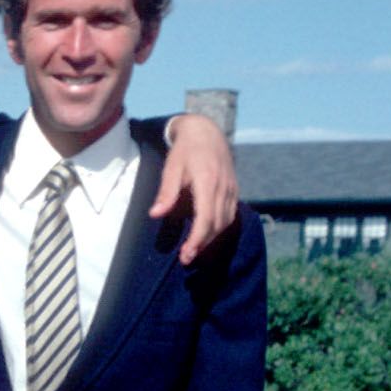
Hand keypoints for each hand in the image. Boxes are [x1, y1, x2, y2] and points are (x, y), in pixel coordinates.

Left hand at [154, 113, 238, 262]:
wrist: (207, 132)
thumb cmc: (185, 150)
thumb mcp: (171, 167)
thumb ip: (166, 192)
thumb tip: (155, 214)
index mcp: (208, 181)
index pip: (206, 218)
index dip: (197, 239)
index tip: (186, 254)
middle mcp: (224, 187)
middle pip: (217, 224)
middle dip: (202, 244)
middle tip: (185, 259)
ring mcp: (232, 188)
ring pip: (226, 222)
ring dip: (211, 239)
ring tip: (194, 250)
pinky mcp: (234, 190)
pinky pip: (230, 214)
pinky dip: (219, 228)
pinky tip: (206, 235)